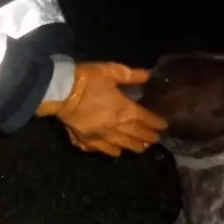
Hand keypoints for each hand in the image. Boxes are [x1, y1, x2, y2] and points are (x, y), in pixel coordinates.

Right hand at [37, 62, 167, 155]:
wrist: (60, 91)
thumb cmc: (87, 79)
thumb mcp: (111, 71)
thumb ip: (131, 75)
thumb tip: (148, 75)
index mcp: (123, 110)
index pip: (144, 119)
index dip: (155, 122)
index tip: (163, 126)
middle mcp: (115, 126)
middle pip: (135, 134)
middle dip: (147, 137)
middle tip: (155, 140)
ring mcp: (100, 135)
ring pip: (121, 144)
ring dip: (133, 146)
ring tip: (141, 148)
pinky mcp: (85, 139)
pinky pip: (101, 149)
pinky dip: (111, 151)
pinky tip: (116, 152)